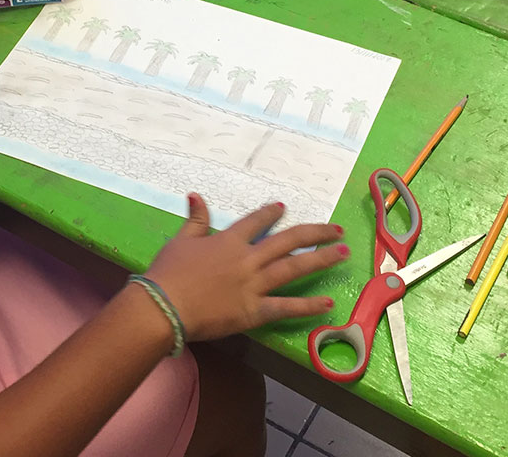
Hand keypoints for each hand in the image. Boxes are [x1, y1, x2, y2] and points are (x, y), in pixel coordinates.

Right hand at [144, 194, 347, 341]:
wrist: (165, 305)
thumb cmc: (169, 272)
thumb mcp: (181, 241)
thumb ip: (195, 219)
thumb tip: (196, 195)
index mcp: (229, 241)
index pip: (256, 222)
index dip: (271, 213)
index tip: (284, 208)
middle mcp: (248, 259)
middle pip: (288, 240)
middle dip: (315, 233)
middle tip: (336, 230)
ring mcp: (254, 285)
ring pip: (294, 268)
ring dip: (320, 259)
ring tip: (342, 253)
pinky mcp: (254, 311)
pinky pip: (286, 307)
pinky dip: (307, 305)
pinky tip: (328, 302)